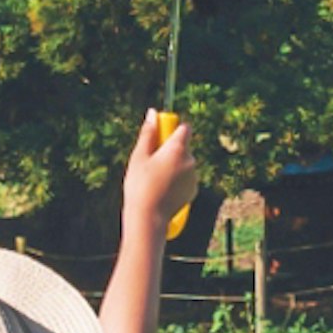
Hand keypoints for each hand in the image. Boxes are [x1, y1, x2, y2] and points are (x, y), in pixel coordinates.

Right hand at [121, 107, 194, 247]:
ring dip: (173, 165)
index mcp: (178, 149)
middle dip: (170, 149)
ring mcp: (194, 176)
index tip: (160, 136)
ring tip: (154, 178)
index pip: (184, 127)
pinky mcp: (193, 190)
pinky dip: (177, 179)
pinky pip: (186, 177)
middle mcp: (190, 160)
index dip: (172, 128)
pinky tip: (162, 188)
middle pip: (184, 146)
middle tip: (151, 161)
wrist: (148, 218)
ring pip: (184, 162)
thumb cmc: (140, 186)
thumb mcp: (139, 157)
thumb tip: (153, 113)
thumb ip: (148, 133)